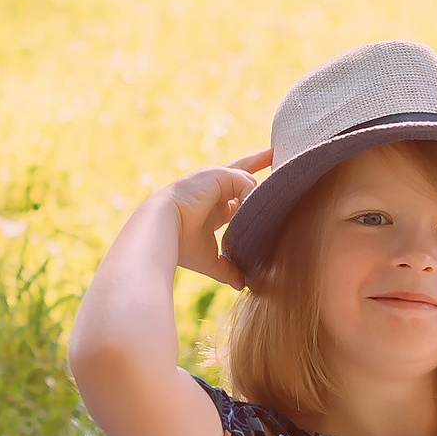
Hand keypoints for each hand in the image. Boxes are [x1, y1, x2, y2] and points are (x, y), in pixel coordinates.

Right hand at [165, 150, 271, 288]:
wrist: (161, 230)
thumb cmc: (180, 245)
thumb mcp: (209, 259)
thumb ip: (227, 268)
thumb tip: (241, 284)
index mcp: (213, 208)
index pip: (237, 197)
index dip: (250, 195)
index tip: (262, 192)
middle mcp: (215, 190)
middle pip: (242, 171)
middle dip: (258, 160)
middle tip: (275, 151)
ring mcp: (216, 180)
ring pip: (249, 183)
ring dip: (257, 199)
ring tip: (260, 212)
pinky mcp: (218, 174)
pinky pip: (246, 183)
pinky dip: (249, 197)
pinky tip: (244, 211)